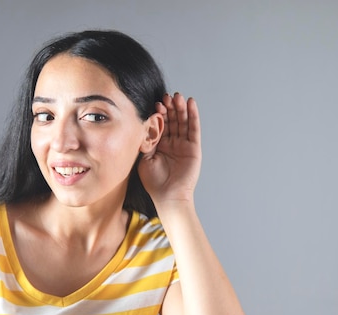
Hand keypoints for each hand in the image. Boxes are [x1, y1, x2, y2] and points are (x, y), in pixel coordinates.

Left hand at [138, 92, 201, 206]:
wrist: (168, 195)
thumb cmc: (154, 182)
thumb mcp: (144, 158)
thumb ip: (145, 141)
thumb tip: (143, 124)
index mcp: (160, 145)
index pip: (161, 125)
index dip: (159, 113)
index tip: (156, 103)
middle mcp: (172, 143)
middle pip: (172, 121)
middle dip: (170, 108)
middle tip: (167, 96)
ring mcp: (184, 145)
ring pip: (183, 122)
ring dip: (181, 109)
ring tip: (178, 97)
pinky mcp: (194, 147)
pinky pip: (193, 129)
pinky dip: (193, 116)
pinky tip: (191, 103)